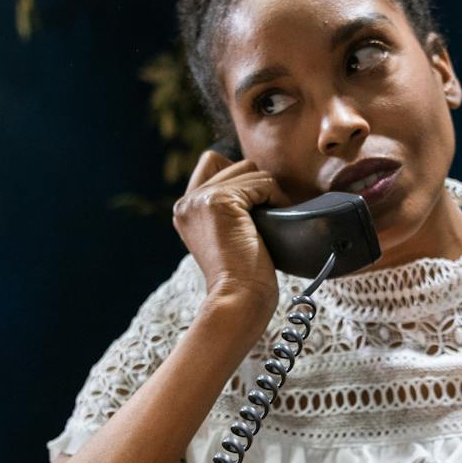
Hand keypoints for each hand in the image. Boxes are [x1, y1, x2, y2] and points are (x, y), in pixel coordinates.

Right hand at [172, 149, 290, 325]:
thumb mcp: (228, 236)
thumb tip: (258, 181)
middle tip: (264, 218)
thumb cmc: (244, 277)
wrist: (238, 300)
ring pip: (250, 169)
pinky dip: (276, 199)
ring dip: (268, 192)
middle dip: (256, 185)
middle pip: (235, 163)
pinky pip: (262, 182)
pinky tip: (273, 224)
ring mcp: (201, 199)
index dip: (241, 178)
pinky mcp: (220, 201)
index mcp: (186, 210)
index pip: (213, 162)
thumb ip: (230, 207)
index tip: (252, 212)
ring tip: (268, 223)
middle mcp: (188, 202)